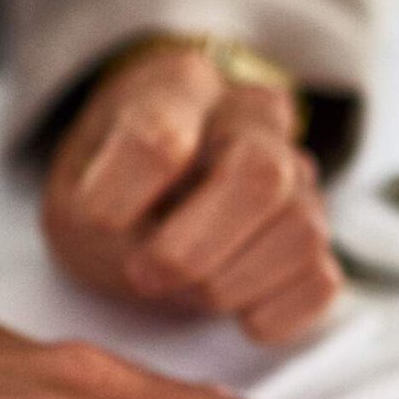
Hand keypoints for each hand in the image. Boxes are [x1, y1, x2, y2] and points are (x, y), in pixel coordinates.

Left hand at [42, 42, 342, 344]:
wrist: (150, 198)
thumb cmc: (113, 191)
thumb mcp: (76, 193)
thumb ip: (101, 218)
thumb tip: (158, 262)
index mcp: (182, 85)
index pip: (159, 138)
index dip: (122, 196)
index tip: (97, 221)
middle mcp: (254, 117)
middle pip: (259, 174)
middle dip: (194, 248)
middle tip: (145, 277)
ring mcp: (299, 173)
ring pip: (300, 229)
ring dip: (229, 284)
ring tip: (188, 289)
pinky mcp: (322, 233)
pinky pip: (321, 280)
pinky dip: (273, 312)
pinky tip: (233, 310)